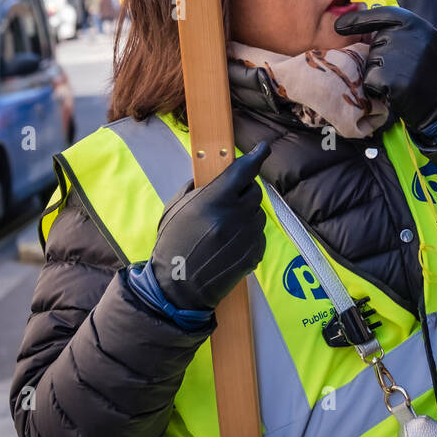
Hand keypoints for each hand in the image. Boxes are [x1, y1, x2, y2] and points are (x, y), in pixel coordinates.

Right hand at [150, 141, 270, 311]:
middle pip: (255, 191)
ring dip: (246, 215)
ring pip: (258, 214)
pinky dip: (249, 235)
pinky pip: (259, 235)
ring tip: (225, 229)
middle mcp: (234, 217)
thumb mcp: (177, 208)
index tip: (263, 149)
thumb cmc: (173, 243)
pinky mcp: (254, 255)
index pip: (244, 171)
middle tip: (229, 201)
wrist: (176, 287)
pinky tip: (230, 245)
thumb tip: (221, 175)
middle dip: (244, 192)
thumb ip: (200, 188)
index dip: (256, 156)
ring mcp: (247, 237)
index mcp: (214, 201)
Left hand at [333, 5, 436, 134]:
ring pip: (371, 63)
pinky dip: (379, 90)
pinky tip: (397, 92)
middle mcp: (408, 37)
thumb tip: (373, 3)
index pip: (383, 14)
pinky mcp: (391, 79)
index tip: (339, 26)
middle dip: (384, 58)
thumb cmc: (434, 72)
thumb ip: (402, 28)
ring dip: (381, 75)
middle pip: (376, 43)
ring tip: (404, 81)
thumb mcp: (426, 41)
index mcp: (417, 24)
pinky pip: (370, 81)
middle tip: (406, 70)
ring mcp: (399, 57)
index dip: (359, 20)